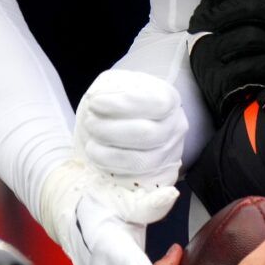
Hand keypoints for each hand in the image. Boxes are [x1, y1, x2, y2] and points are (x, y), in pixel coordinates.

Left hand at [75, 69, 188, 185]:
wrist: (127, 125)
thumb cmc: (120, 104)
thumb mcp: (116, 85)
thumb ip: (110, 88)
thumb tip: (97, 99)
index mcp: (169, 100)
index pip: (155, 103)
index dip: (122, 104)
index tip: (94, 103)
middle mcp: (175, 128)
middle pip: (146, 134)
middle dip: (110, 130)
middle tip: (89, 123)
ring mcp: (169, 154)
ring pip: (140, 160)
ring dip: (108, 153)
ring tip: (90, 143)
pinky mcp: (158, 176)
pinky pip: (136, 178)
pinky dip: (111, 168)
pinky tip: (97, 156)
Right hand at [188, 0, 264, 115]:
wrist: (225, 97)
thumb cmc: (239, 54)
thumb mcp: (235, 21)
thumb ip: (252, 1)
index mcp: (211, 5)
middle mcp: (203, 25)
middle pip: (250, 7)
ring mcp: (207, 52)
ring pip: (253, 36)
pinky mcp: (217, 78)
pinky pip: (255, 64)